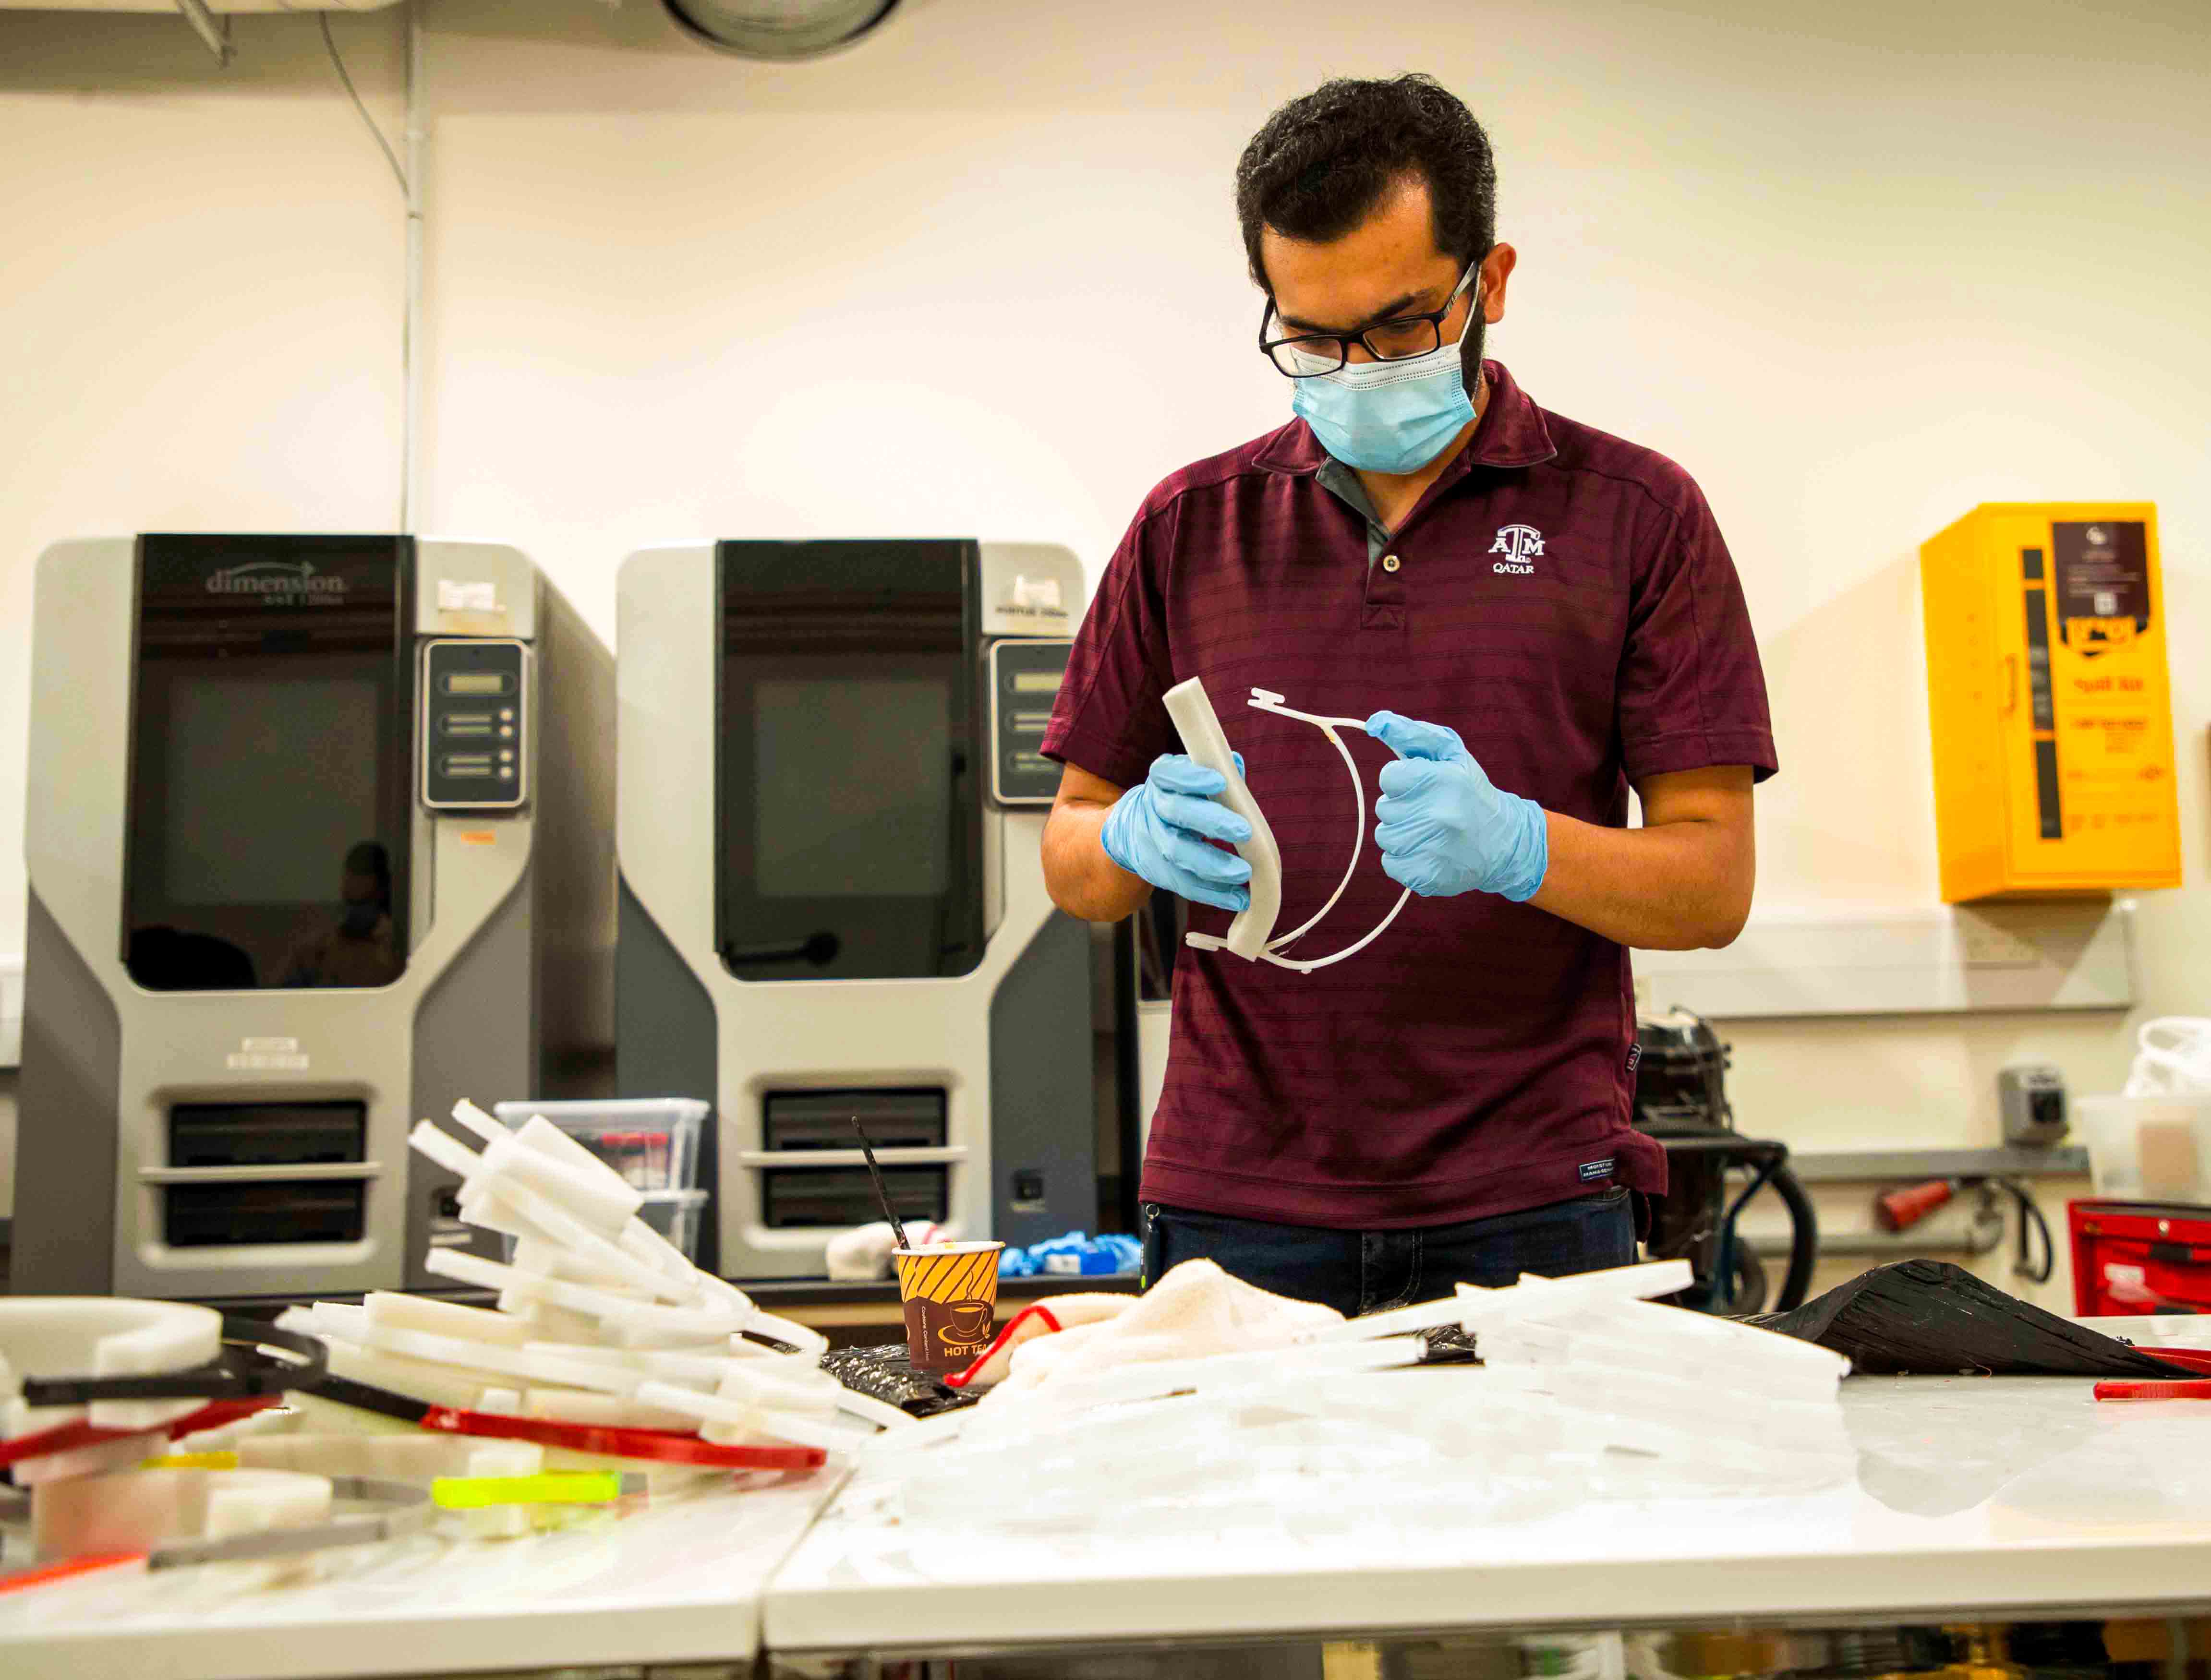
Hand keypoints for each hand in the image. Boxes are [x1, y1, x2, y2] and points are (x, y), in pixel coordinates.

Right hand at [1099, 753, 1253, 912]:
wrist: (1135, 830)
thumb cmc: (1179, 799)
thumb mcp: (1189, 780)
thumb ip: (1214, 772)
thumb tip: (1236, 765)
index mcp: (1162, 780)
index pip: (1170, 774)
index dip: (1192, 777)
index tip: (1219, 781)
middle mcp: (1153, 808)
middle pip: (1178, 813)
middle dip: (1212, 822)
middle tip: (1245, 832)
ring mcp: (1152, 841)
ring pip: (1178, 852)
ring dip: (1214, 865)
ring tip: (1245, 873)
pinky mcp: (1156, 871)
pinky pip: (1183, 883)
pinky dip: (1212, 893)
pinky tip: (1238, 898)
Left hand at [1367, 712, 1547, 900]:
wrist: (1504, 843)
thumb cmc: (1470, 792)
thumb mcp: (1449, 753)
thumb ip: (1411, 734)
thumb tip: (1375, 722)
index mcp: (1442, 780)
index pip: (1388, 777)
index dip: (1403, 781)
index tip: (1423, 787)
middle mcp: (1437, 815)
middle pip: (1384, 808)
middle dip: (1403, 807)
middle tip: (1431, 810)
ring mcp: (1432, 849)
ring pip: (1385, 836)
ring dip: (1401, 832)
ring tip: (1429, 831)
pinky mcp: (1427, 876)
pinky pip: (1390, 864)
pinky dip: (1404, 858)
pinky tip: (1428, 851)